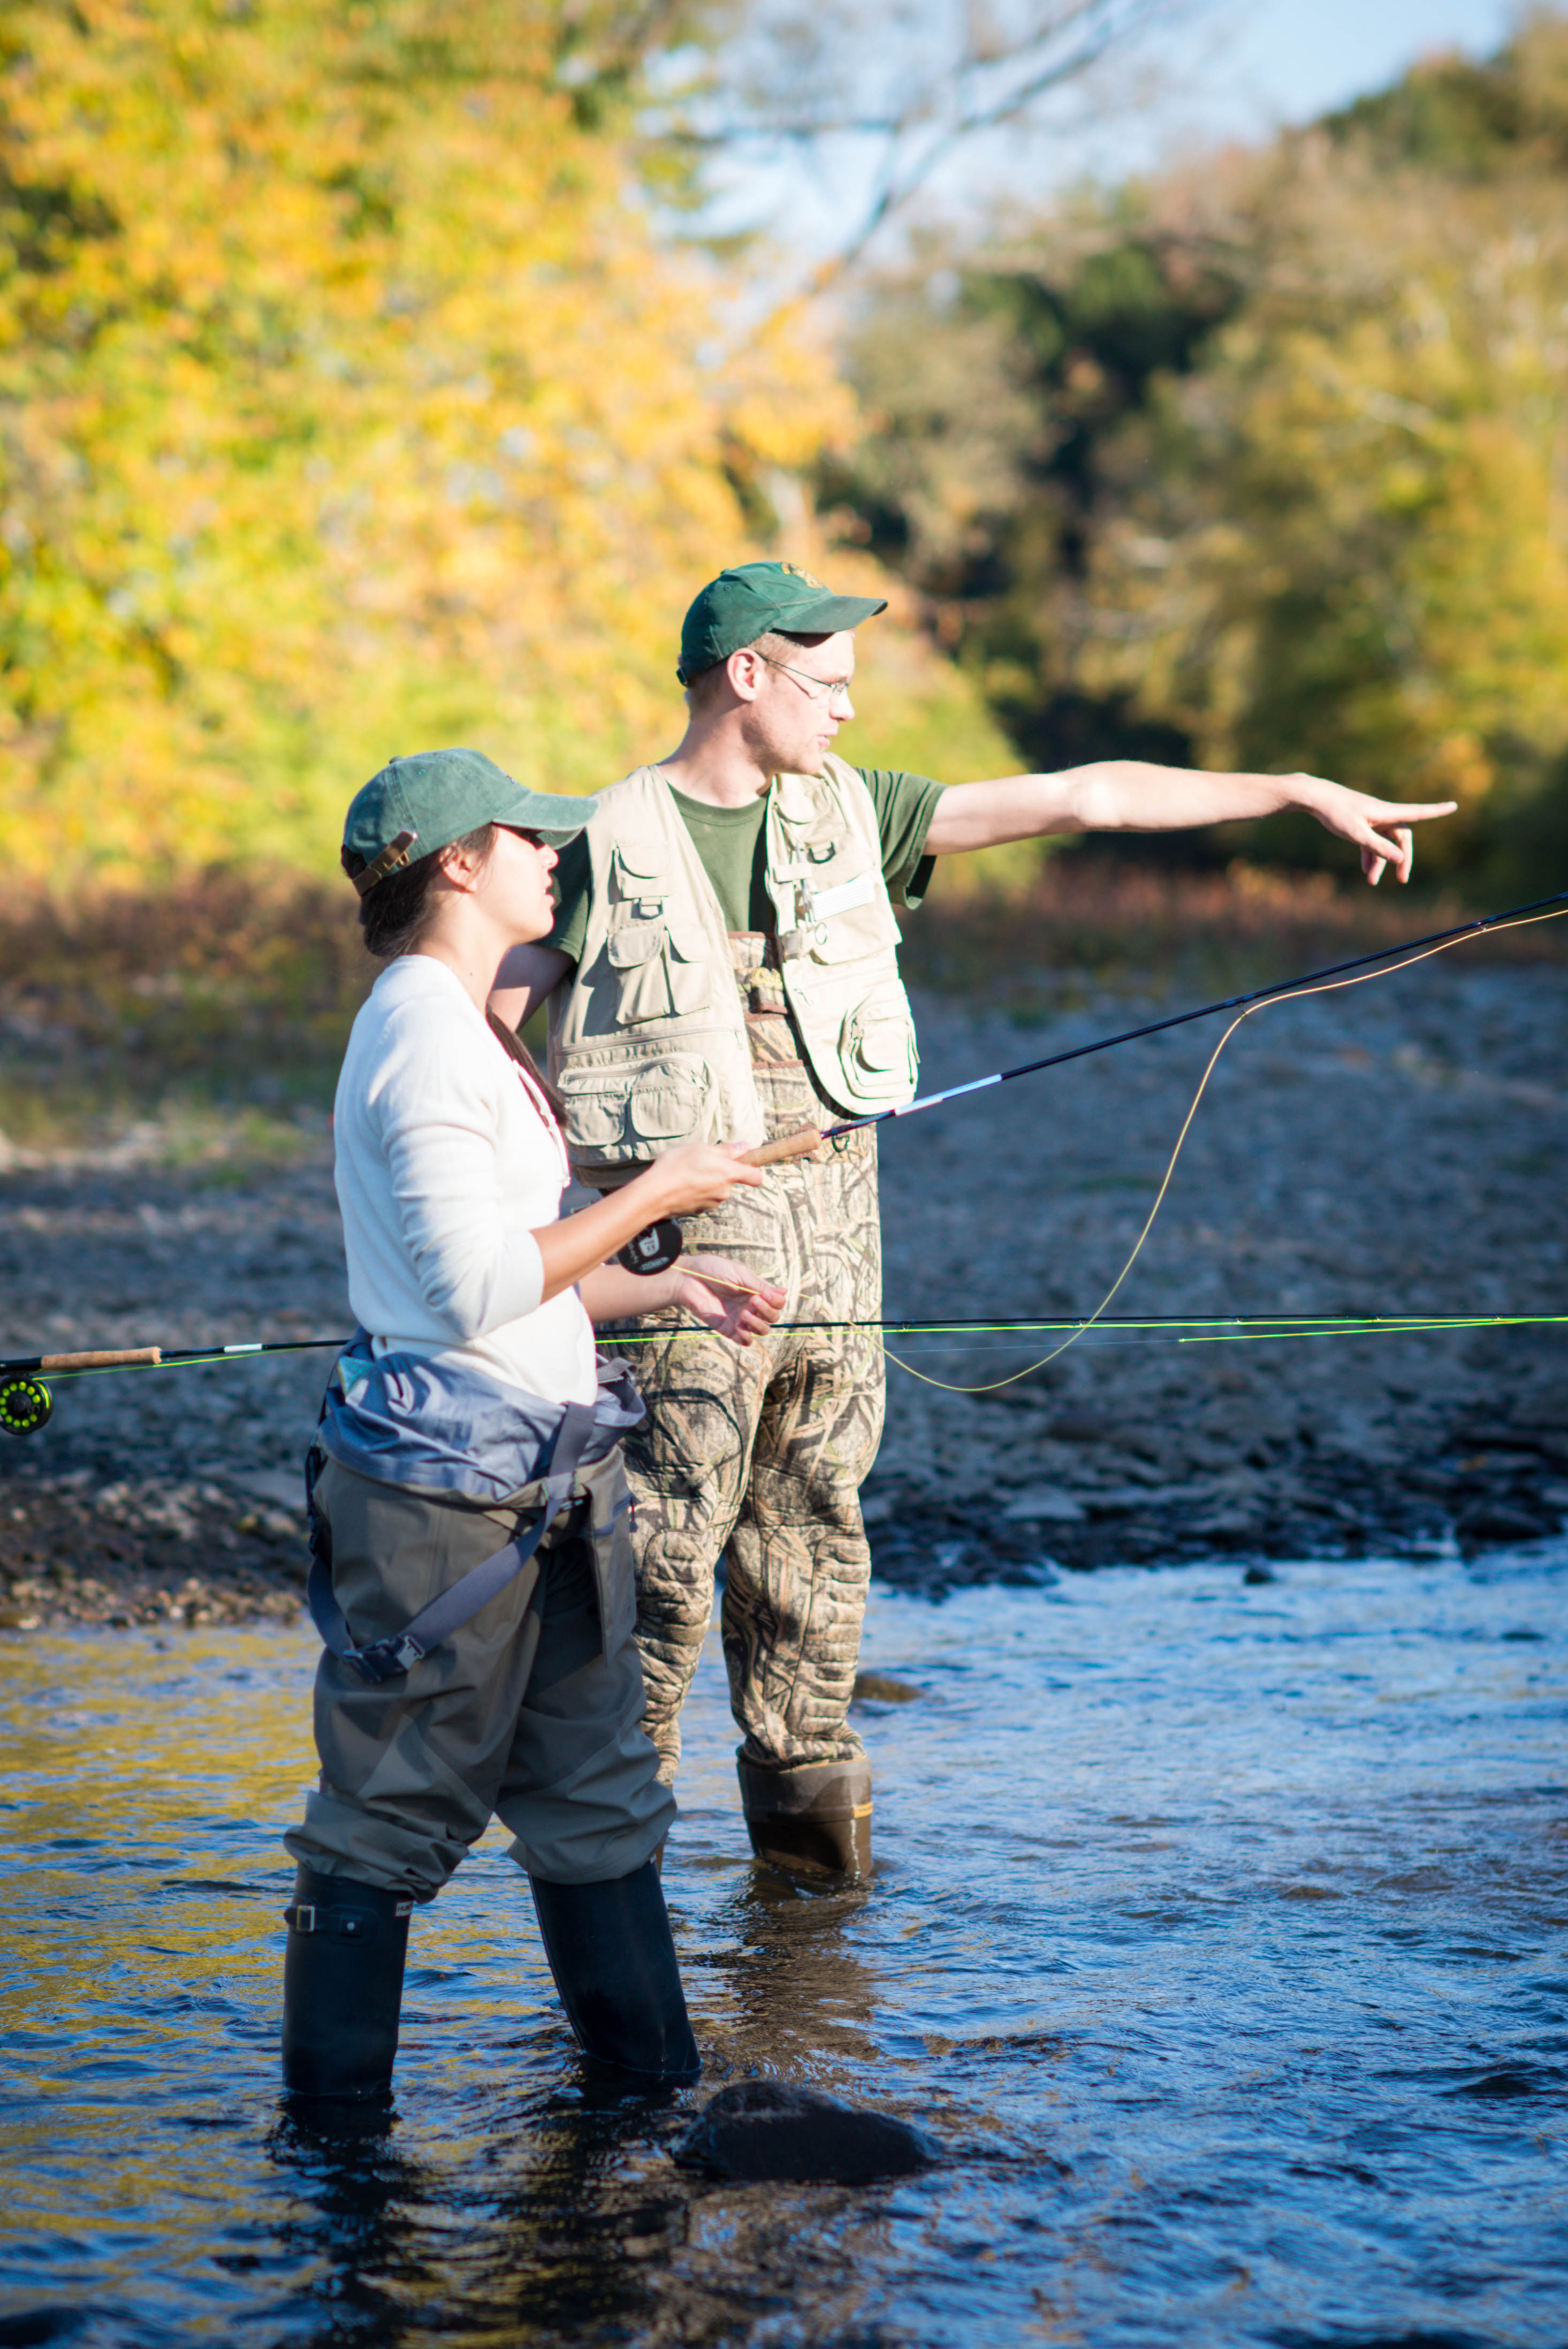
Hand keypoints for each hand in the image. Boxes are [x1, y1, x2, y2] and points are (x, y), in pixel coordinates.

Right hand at [638, 1141, 764, 1220]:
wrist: (654, 1194)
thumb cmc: (676, 1166)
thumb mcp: (700, 1148)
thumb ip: (726, 1150)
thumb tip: (744, 1147)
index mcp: (729, 1174)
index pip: (756, 1177)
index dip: (752, 1170)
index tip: (743, 1163)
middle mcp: (724, 1192)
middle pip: (731, 1182)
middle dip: (720, 1173)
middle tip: (701, 1162)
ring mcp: (712, 1203)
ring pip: (716, 1190)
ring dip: (707, 1182)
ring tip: (687, 1173)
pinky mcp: (699, 1211)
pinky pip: (703, 1198)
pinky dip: (696, 1192)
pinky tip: (682, 1185)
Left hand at [675, 1254, 785, 1347]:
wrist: (689, 1279)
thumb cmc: (713, 1271)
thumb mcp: (740, 1274)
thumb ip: (760, 1286)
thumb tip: (785, 1292)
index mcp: (756, 1291)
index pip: (778, 1303)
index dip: (776, 1301)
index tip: (764, 1294)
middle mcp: (751, 1306)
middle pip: (773, 1318)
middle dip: (767, 1311)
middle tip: (752, 1300)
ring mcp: (740, 1318)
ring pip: (763, 1331)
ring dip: (758, 1324)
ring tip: (744, 1314)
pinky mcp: (728, 1328)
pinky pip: (746, 1341)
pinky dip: (747, 1337)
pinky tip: (739, 1326)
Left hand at [1293, 777, 1456, 884]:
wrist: (1316, 798)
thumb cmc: (1336, 813)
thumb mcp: (1356, 834)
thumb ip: (1378, 847)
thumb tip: (1400, 858)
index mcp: (1387, 812)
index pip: (1418, 812)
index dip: (1437, 810)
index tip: (1454, 805)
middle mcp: (1384, 814)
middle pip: (1401, 838)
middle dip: (1402, 859)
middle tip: (1403, 880)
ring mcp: (1373, 819)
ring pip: (1385, 843)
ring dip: (1381, 862)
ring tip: (1372, 882)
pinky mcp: (1362, 822)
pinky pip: (1373, 841)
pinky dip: (1371, 855)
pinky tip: (1366, 871)